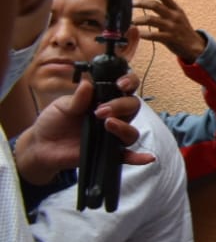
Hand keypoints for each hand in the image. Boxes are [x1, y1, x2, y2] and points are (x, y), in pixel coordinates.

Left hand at [11, 76, 152, 184]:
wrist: (42, 146)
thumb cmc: (54, 122)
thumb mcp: (62, 106)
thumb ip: (78, 98)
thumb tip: (88, 84)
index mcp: (104, 99)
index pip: (126, 87)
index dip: (130, 83)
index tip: (120, 84)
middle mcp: (113, 116)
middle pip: (133, 107)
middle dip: (121, 105)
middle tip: (100, 111)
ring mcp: (112, 135)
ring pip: (132, 131)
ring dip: (124, 127)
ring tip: (107, 125)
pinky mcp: (108, 153)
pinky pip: (127, 156)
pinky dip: (139, 157)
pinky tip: (147, 158)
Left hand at [134, 0, 205, 62]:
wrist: (195, 46)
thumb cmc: (183, 31)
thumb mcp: (179, 17)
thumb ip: (167, 11)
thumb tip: (150, 5)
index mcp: (177, 10)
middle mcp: (174, 17)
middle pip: (155, 6)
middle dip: (142, 4)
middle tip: (132, 4)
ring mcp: (172, 27)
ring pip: (151, 19)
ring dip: (139, 20)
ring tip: (132, 21)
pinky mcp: (169, 38)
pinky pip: (153, 35)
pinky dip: (144, 34)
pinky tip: (139, 34)